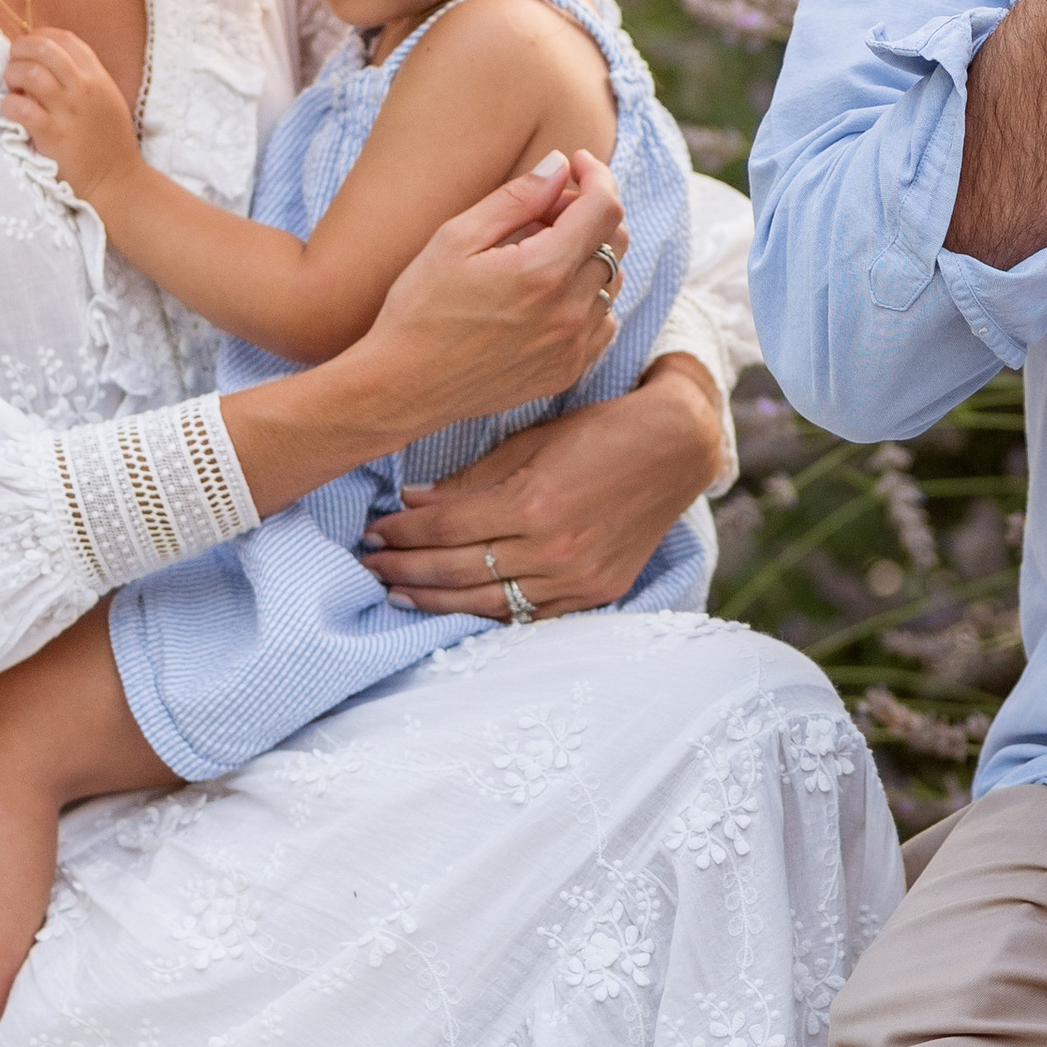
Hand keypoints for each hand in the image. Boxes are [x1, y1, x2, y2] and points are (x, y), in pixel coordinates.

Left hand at [3, 28, 140, 200]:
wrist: (117, 181)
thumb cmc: (108, 141)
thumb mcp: (106, 99)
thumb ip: (83, 77)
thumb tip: (45, 61)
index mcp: (98, 76)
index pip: (64, 38)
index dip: (39, 36)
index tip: (29, 50)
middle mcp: (84, 88)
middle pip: (43, 48)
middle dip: (19, 50)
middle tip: (14, 67)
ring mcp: (68, 111)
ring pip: (29, 73)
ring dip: (12, 75)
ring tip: (14, 89)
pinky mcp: (53, 134)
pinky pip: (20, 108)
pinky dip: (9, 105)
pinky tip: (13, 112)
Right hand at [356, 149, 629, 438]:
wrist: (402, 388)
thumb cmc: (419, 309)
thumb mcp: (455, 239)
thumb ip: (516, 198)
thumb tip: (560, 165)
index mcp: (543, 272)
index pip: (605, 207)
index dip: (596, 174)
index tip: (575, 164)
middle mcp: (570, 312)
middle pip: (615, 240)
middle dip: (587, 211)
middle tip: (543, 210)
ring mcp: (573, 347)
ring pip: (612, 280)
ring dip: (587, 255)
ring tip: (536, 254)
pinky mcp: (568, 372)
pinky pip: (604, 321)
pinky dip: (587, 298)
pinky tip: (546, 295)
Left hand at [363, 360, 724, 615]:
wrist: (677, 448)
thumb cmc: (603, 430)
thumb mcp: (534, 440)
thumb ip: (473, 478)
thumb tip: (414, 502)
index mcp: (533, 502)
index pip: (446, 528)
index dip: (402, 533)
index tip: (373, 531)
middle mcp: (554, 548)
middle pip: (458, 570)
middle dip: (405, 569)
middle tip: (369, 565)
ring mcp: (576, 577)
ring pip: (488, 602)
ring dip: (435, 600)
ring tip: (399, 594)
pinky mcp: (596, 592)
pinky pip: (530, 616)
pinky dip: (489, 613)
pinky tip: (459, 609)